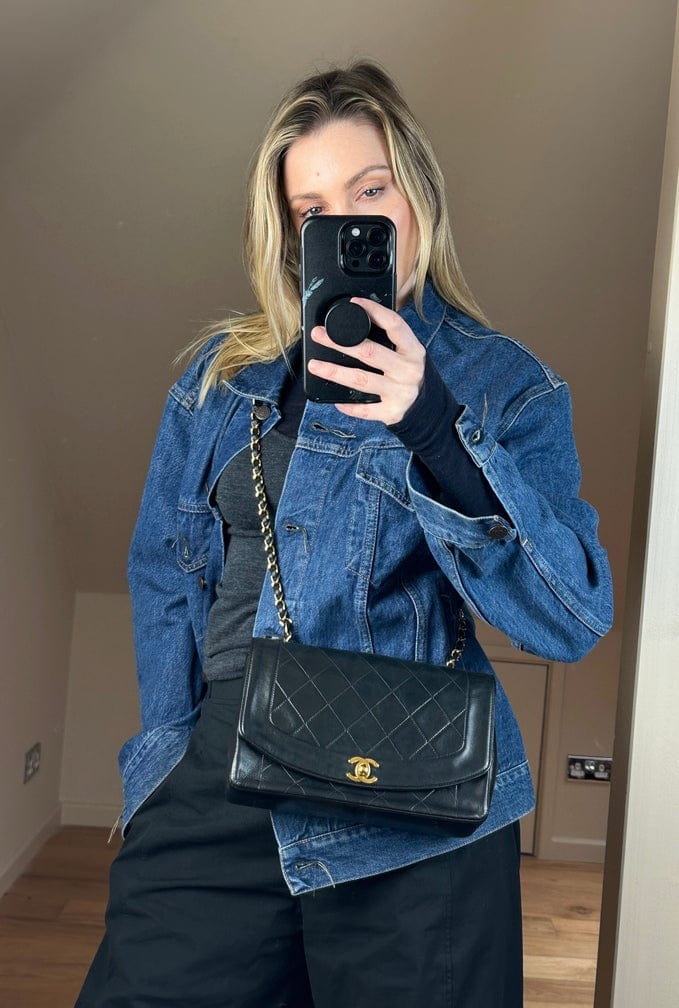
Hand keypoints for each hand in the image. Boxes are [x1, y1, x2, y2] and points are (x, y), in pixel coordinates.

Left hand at [306, 297, 425, 424]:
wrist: (430, 408)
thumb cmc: (410, 374)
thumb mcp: (409, 353)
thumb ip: (391, 339)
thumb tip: (360, 317)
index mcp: (414, 351)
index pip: (394, 325)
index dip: (374, 311)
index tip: (354, 303)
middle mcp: (408, 371)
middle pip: (370, 353)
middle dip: (340, 343)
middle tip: (319, 335)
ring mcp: (400, 393)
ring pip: (361, 380)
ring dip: (335, 372)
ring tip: (315, 365)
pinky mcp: (392, 413)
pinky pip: (365, 410)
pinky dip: (348, 405)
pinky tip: (336, 400)